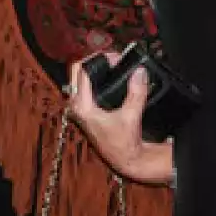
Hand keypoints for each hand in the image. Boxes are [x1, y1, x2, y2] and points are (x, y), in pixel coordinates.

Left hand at [66, 54, 174, 186]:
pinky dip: (95, 77)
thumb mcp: (131, 117)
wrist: (125, 159)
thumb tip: (139, 72)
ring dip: (94, 68)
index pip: (81, 72)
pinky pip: (84, 86)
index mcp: (82, 106)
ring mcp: (78, 107)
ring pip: (79, 79)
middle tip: (113, 57)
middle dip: (93, 61)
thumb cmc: (124, 142)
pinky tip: (108, 75)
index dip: (98, 60)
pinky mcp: (85, 109)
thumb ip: (136, 93)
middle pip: (76, 72)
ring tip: (112, 63)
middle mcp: (75, 105)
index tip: (115, 57)